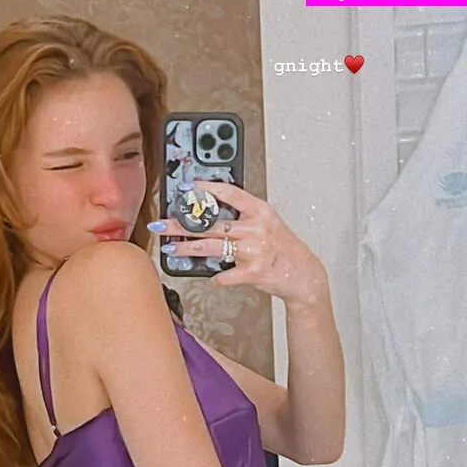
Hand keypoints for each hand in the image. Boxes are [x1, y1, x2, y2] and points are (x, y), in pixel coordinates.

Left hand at [156, 180, 328, 305]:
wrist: (303, 274)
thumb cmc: (283, 249)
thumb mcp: (269, 224)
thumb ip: (244, 218)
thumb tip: (212, 218)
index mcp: (260, 211)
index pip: (230, 193)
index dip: (206, 188)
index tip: (187, 188)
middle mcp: (256, 228)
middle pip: (211, 223)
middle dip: (182, 225)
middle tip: (162, 225)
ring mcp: (254, 250)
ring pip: (212, 247)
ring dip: (188, 249)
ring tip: (171, 249)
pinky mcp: (252, 272)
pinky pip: (226, 275)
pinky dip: (217, 278)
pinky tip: (212, 277)